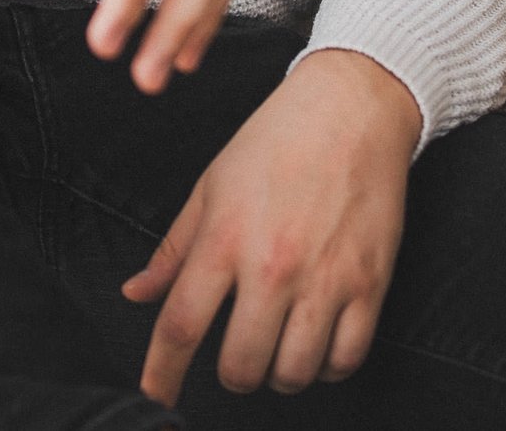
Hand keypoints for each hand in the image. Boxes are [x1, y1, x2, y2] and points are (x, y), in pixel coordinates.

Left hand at [123, 50, 421, 402]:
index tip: (155, 394)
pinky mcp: (370, 285)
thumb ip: (173, 248)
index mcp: (224, 239)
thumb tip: (136, 293)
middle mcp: (272, 266)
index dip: (161, 372)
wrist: (350, 110)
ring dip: (277, 375)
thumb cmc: (275, 142)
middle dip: (229, 374)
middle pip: (239, 364)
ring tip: (275, 351)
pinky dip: (325, 367)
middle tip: (231, 358)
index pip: (180, 326)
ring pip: (293, 373)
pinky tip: (315, 346)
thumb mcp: (210, 187)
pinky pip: (345, 359)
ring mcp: (325, 279)